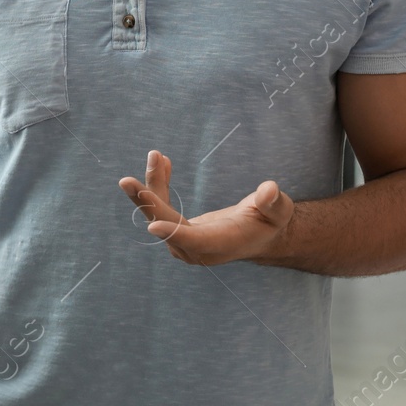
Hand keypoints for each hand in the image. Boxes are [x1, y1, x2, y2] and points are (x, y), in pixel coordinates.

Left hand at [118, 149, 293, 264]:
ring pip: (159, 213)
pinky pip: (161, 208)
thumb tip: (269, 190)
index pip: (193, 240)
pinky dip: (158, 185)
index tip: (152, 225)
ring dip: (152, 185)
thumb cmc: (271, 220)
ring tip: (155, 156)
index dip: (173, 232)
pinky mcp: (178, 232)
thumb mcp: (279, 210)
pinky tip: (162, 162)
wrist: (260, 235)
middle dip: (146, 201)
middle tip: (126, 181)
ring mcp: (184, 243)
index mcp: (221, 245)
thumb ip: (274, 202)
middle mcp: (197, 249)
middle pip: (166, 224)